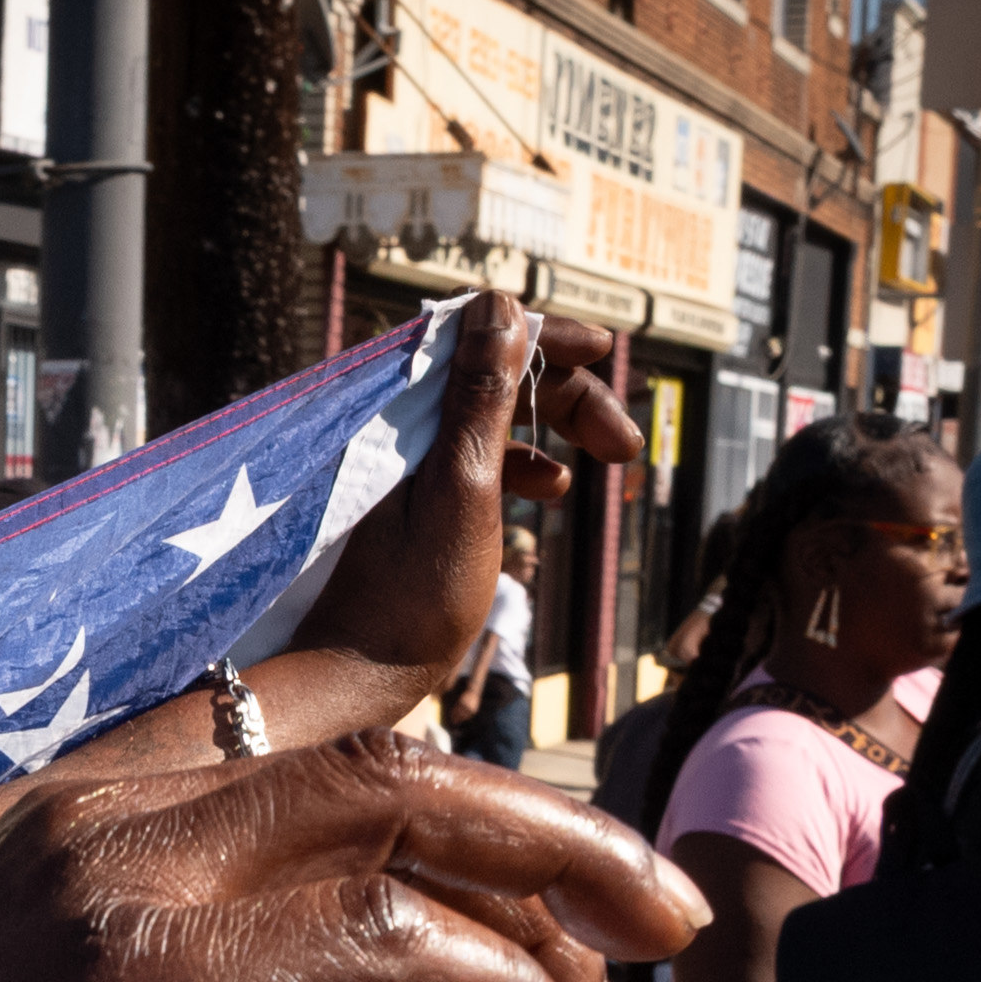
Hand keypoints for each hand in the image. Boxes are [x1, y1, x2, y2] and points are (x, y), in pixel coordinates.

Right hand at [0, 737, 704, 981]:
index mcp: (81, 823)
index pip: (326, 770)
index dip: (477, 824)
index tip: (573, 915)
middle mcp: (101, 818)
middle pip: (393, 771)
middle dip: (556, 842)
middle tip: (664, 924)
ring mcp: (112, 887)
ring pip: (404, 832)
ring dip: (549, 923)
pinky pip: (371, 948)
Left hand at [282, 297, 639, 706]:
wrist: (357, 677)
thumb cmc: (411, 594)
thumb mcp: (463, 485)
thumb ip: (479, 395)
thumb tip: (499, 304)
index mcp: (395, 411)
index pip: (476, 336)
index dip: (545, 336)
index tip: (603, 350)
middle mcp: (392, 426)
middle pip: (494, 376)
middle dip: (566, 396)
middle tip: (623, 443)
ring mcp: (404, 463)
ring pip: (492, 418)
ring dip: (553, 431)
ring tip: (600, 465)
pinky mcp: (414, 500)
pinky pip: (476, 458)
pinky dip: (521, 465)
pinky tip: (553, 489)